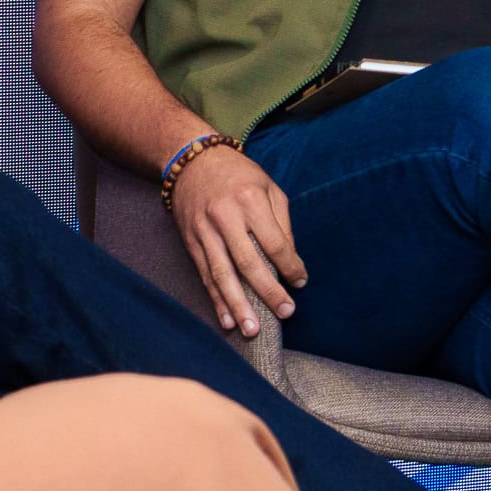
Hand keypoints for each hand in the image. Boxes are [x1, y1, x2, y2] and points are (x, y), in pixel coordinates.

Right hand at [169, 145, 304, 337]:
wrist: (193, 161)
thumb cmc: (240, 175)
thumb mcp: (270, 188)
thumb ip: (282, 223)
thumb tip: (291, 261)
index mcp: (250, 202)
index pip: (274, 242)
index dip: (289, 266)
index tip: (300, 283)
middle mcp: (225, 218)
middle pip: (247, 262)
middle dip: (267, 292)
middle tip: (285, 313)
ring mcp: (204, 232)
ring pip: (221, 274)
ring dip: (237, 304)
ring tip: (251, 329)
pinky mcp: (190, 242)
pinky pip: (205, 275)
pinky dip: (216, 299)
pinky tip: (226, 319)